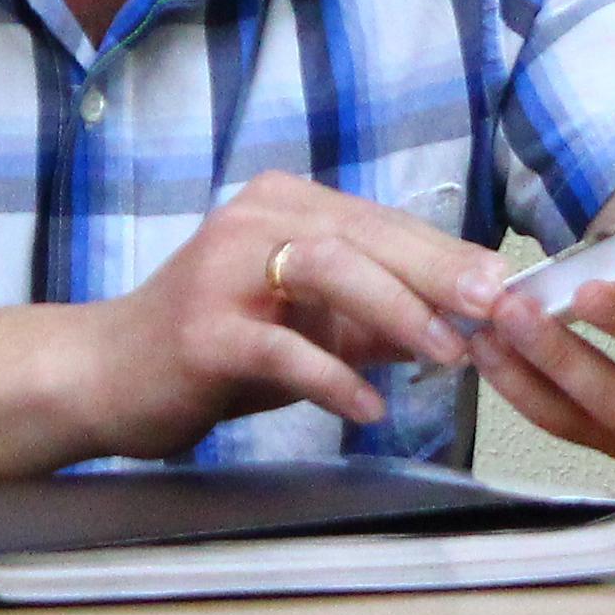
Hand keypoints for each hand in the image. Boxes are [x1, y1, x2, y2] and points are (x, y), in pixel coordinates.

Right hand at [76, 171, 507, 454]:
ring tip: (448, 354)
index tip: (509, 288)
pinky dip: (332, 377)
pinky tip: (369, 409)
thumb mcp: (305, 323)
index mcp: (284, 206)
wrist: (105, 375)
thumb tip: (463, 321)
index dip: (449, 255)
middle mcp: (253, 220)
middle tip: (498, 311)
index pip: (382, 223)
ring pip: (329, 270)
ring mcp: (223, 270)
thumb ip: (372, 316)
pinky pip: (282, 348)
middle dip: (439, 273)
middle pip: (363, 236)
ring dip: (397, 311)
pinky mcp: (203, 329)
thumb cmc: (214, 348)